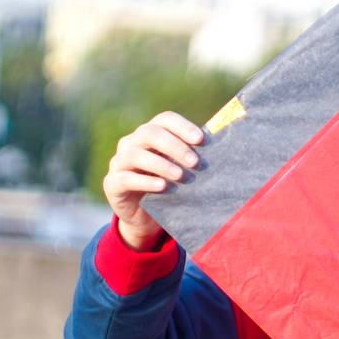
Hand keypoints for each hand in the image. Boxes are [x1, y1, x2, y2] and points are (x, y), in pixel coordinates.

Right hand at [102, 111, 203, 250]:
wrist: (146, 218)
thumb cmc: (170, 188)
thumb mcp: (182, 172)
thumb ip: (194, 159)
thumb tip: (226, 150)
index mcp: (151, 134)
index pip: (165, 119)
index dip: (182, 126)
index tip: (201, 139)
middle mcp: (132, 143)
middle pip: (150, 133)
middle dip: (174, 146)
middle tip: (195, 162)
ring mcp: (119, 162)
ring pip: (135, 154)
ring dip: (160, 163)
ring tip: (180, 175)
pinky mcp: (112, 183)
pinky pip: (126, 178)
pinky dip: (145, 181)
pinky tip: (162, 187)